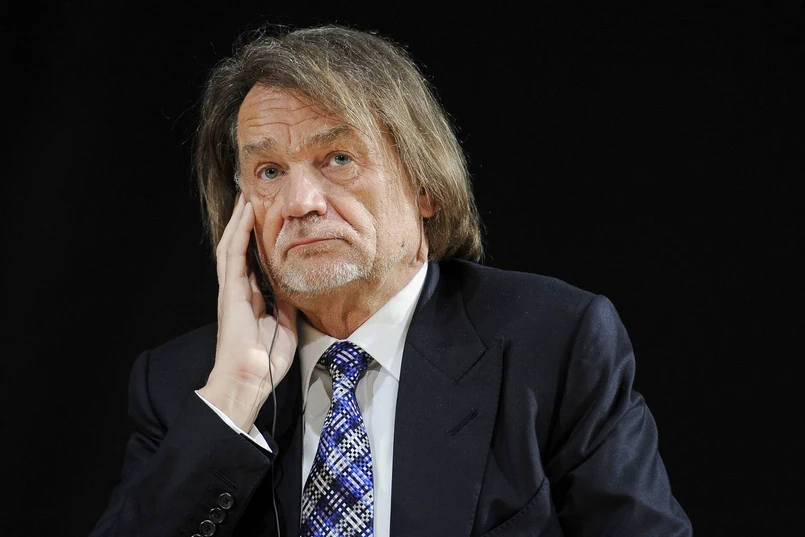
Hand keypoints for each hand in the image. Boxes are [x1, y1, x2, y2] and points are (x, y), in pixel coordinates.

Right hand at [198, 194, 297, 430]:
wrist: (250, 377)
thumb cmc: (265, 360)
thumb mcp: (285, 327)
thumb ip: (285, 307)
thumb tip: (293, 292)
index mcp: (250, 300)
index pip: (252, 263)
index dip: (257, 242)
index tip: (265, 222)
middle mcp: (238, 291)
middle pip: (240, 250)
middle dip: (245, 225)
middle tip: (251, 201)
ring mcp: (232, 289)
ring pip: (232, 246)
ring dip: (239, 221)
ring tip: (246, 199)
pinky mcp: (230, 290)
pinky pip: (233, 254)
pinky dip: (239, 232)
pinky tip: (244, 214)